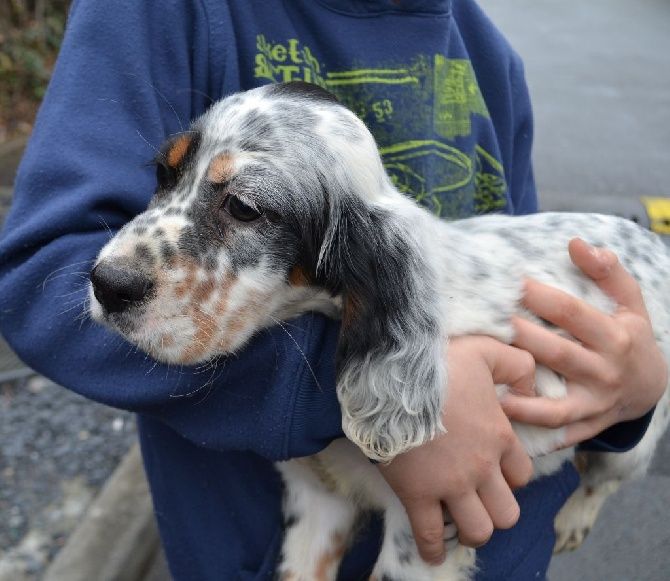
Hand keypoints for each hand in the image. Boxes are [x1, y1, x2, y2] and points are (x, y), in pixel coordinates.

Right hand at [378, 336, 534, 564]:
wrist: (393, 373)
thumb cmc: (439, 360)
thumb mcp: (488, 349)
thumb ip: (517, 365)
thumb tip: (527, 389)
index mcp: (500, 437)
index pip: (522, 475)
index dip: (510, 478)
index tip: (494, 473)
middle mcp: (482, 468)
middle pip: (507, 512)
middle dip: (496, 511)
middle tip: (479, 502)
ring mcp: (451, 484)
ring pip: (478, 530)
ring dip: (471, 531)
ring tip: (458, 525)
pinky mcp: (417, 493)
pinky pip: (429, 535)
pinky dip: (432, 549)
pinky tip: (432, 554)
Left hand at [502, 238, 667, 446]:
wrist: (652, 388)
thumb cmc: (631, 336)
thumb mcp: (631, 303)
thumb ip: (608, 272)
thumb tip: (576, 243)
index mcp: (615, 336)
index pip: (572, 313)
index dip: (539, 296)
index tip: (509, 283)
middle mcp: (605, 371)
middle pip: (557, 353)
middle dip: (521, 337)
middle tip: (486, 322)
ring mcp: (595, 403)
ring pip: (555, 402)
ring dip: (522, 394)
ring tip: (488, 380)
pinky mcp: (586, 425)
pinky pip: (558, 432)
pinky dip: (533, 429)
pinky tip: (502, 419)